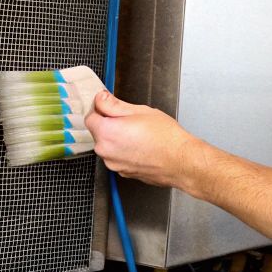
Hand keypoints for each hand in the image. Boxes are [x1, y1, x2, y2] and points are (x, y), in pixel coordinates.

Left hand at [86, 91, 201, 188]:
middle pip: (98, 132)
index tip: (109, 105)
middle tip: (130, 119)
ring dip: (117, 138)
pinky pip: (117, 157)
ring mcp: (114, 164)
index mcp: (107, 132)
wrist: (181, 162)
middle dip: (109, 124)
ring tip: (139, 134)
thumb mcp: (140, 111)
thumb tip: (101, 98)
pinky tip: (141, 146)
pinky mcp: (123, 173)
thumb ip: (114, 104)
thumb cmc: (166, 137)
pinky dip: (124, 151)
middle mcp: (106, 151)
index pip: (90, 117)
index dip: (99, 109)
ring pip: (108, 146)